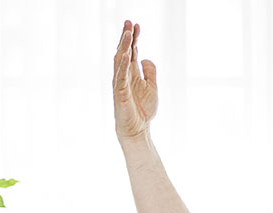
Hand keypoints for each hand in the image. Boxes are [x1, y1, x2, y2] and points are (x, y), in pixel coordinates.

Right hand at [113, 20, 158, 140]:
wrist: (137, 129)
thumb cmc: (143, 110)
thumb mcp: (152, 88)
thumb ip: (150, 72)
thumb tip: (146, 58)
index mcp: (133, 73)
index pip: (132, 52)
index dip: (134, 39)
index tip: (136, 25)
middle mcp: (125, 75)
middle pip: (124, 52)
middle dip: (126, 37)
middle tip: (128, 22)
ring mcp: (120, 83)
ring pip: (120, 61)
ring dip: (123, 47)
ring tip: (127, 33)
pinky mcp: (119, 92)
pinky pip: (120, 77)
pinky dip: (122, 65)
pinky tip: (125, 55)